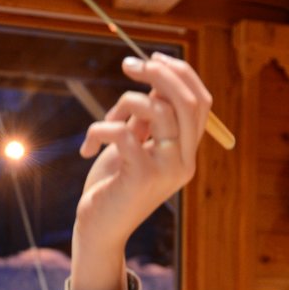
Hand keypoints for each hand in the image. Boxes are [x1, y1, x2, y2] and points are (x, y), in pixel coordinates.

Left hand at [69, 53, 210, 289]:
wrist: (98, 230)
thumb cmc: (112, 186)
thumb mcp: (134, 145)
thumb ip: (148, 119)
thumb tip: (153, 79)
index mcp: (187, 152)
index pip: (201, 101)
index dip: (180, 73)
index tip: (152, 59)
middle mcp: (184, 162)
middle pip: (188, 101)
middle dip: (158, 74)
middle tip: (128, 65)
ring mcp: (166, 171)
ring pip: (156, 110)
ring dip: (123, 103)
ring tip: (103, 124)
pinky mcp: (141, 178)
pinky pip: (122, 132)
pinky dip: (99, 130)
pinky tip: (87, 149)